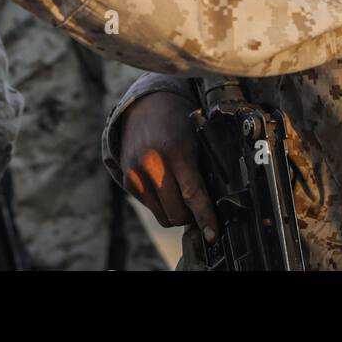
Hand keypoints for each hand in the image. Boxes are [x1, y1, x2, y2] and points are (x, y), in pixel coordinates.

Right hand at [119, 91, 218, 241]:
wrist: (145, 106)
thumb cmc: (177, 124)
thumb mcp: (195, 141)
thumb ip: (201, 171)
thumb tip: (213, 207)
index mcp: (176, 152)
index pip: (193, 194)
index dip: (205, 218)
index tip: (213, 235)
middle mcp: (153, 164)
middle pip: (177, 213)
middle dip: (191, 217)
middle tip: (199, 206)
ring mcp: (137, 173)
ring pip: (163, 216)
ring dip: (176, 213)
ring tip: (182, 195)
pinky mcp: (128, 180)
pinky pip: (151, 207)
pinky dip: (161, 204)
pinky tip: (165, 185)